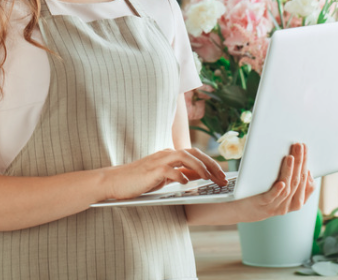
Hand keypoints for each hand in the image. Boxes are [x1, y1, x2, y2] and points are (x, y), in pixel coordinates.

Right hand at [101, 148, 227, 200]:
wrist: (115, 181)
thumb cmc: (138, 180)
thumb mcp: (163, 177)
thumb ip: (179, 174)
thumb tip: (197, 176)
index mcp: (170, 155)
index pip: (195, 155)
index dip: (211, 164)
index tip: (222, 176)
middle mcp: (166, 154)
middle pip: (194, 153)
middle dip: (212, 165)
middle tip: (223, 178)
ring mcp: (159, 161)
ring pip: (185, 158)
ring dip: (200, 168)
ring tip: (210, 179)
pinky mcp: (152, 170)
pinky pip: (170, 170)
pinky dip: (180, 176)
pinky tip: (186, 183)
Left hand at [234, 143, 315, 222]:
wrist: (238, 208)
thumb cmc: (261, 192)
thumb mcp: (279, 187)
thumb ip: (290, 178)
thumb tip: (298, 159)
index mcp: (295, 201)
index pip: (307, 184)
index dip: (307, 166)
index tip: (305, 150)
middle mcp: (287, 205)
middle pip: (298, 183)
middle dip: (300, 163)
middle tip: (299, 146)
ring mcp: (274, 206)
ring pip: (287, 189)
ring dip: (290, 172)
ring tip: (290, 157)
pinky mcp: (261, 205)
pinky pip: (271, 198)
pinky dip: (277, 190)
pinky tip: (281, 182)